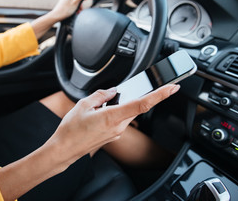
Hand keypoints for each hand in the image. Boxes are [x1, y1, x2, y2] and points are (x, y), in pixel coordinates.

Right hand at [46, 84, 179, 164]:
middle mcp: (118, 127)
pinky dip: (117, 112)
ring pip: (128, 113)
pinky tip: (103, 112)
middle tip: (130, 90)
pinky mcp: (113, 136)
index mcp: (112, 117)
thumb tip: (113, 90)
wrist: (65, 149)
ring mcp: (116, 133)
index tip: (172, 87)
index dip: (160, 95)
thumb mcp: (83, 105)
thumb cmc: (71, 130)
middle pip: (136, 107)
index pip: (142, 104)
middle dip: (138, 97)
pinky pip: (120, 120)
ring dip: (123, 105)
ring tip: (103, 104)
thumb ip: (101, 95)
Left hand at [49, 0, 88, 21]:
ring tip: (78, 11)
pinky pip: (72, 1)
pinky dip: (74, 6)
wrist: (56, 15)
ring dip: (78, 4)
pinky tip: (75, 11)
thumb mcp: (75, 2)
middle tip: (81, 8)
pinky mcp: (64, 1)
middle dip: (81, 1)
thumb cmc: (66, 9)